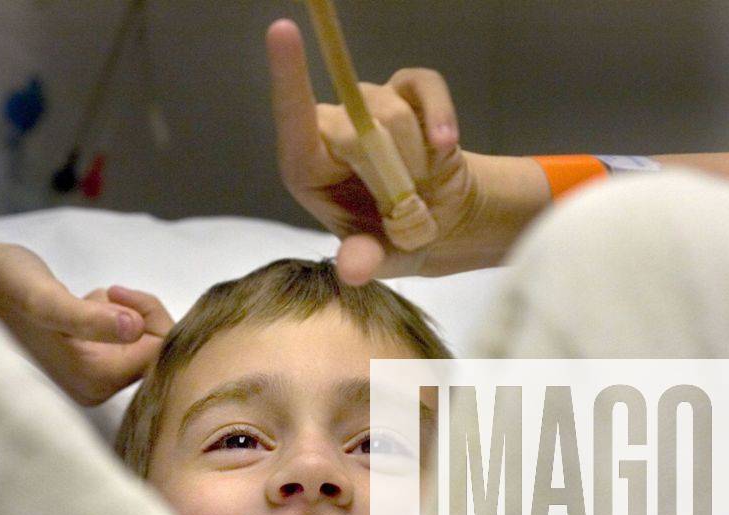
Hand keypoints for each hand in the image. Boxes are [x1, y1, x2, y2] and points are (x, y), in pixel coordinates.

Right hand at [0, 243, 171, 405]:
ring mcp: (92, 376)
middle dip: (142, 314)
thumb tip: (132, 328)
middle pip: (155, 351)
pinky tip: (84, 302)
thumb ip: (87, 317)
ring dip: (127, 311)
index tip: (120, 292)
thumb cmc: (2, 287)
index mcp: (94, 380)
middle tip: (109, 290)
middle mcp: (96, 388)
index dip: (153, 317)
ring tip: (91, 295)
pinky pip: (126, 337)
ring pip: (143, 341)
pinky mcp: (85, 360)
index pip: (161, 354)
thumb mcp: (45, 298)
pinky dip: (115, 313)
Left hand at [266, 19, 548, 283]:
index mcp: (307, 168)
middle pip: (355, 124)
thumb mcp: (380, 260)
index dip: (289, 77)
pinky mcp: (407, 94)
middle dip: (390, 171)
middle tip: (405, 208)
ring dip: (415, 160)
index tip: (282, 30)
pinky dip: (440, 115)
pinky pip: (424, 86)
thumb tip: (352, 269)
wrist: (437, 224)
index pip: (293, 120)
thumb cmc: (392, 242)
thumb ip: (365, 261)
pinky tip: (446, 146)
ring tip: (419, 192)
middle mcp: (330, 130)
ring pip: (390, 110)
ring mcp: (368, 107)